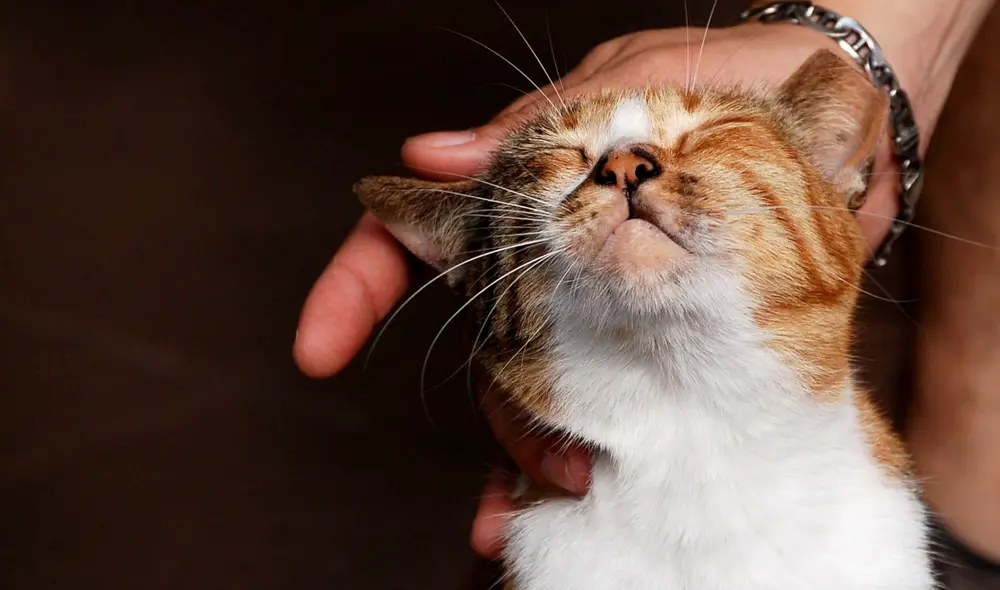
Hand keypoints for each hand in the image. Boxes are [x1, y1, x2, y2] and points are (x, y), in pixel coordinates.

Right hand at [399, 22, 907, 558]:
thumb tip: (426, 157)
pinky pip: (609, 411)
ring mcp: (606, 307)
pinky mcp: (662, 341)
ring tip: (577, 482)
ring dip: (540, 446)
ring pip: (541, 392)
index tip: (320, 351)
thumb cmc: (730, 77)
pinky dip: (580, 460)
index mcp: (527, 194)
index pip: (415, 237)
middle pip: (484, 347)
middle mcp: (554, 261)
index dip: (356, 289)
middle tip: (545, 451)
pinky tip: (578, 500)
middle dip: (497, 405)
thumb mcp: (630, 88)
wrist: (845, 122)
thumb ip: (534, 132)